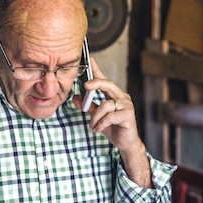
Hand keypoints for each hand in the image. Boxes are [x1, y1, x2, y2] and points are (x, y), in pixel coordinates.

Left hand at [73, 58, 150, 186]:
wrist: (126, 143)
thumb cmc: (113, 128)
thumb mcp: (97, 117)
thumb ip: (88, 106)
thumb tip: (75, 97)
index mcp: (114, 95)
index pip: (105, 80)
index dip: (97, 70)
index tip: (90, 60)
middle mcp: (122, 97)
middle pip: (108, 84)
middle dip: (96, 83)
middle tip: (85, 85)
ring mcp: (126, 105)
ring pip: (105, 104)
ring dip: (95, 116)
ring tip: (93, 125)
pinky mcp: (127, 115)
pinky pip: (110, 116)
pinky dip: (101, 123)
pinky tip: (98, 129)